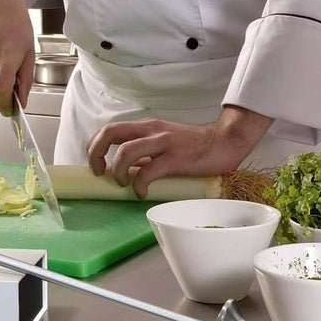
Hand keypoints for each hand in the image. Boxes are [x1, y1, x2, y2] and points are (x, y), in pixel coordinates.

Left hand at [87, 106, 274, 197]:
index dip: (95, 146)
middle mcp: (151, 130)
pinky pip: (147, 171)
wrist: (224, 143)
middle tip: (100, 173)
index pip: (110, 129)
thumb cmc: (194, 147)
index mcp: (146, 126)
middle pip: (110, 133)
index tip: (96, 165)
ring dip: (117, 171)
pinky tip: (142, 193)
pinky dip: (139, 185)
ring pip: (125, 151)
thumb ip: (145, 153)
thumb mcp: (164, 143)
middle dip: (96, 154)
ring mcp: (162, 142)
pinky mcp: (174, 157)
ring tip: (124, 183)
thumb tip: (126, 169)